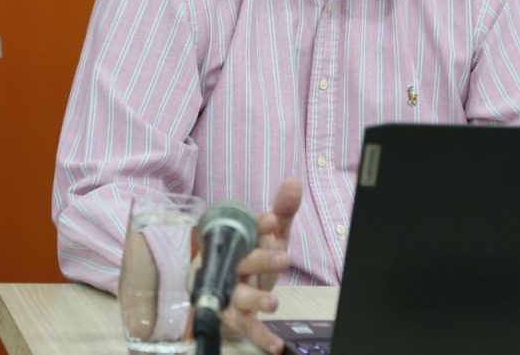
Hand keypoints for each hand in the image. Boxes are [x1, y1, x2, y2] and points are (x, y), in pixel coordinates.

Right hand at [219, 176, 301, 353]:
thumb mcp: (272, 233)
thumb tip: (294, 180)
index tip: (272, 220)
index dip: (259, 225)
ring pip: (238, 296)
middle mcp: (231, 265)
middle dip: (261, 260)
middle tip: (283, 258)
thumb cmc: (252, 256)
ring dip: (255, 299)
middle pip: (242, 262)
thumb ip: (283, 209)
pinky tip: (276, 344)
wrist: (226, 288)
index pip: (246, 229)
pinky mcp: (235, 315)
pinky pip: (246, 327)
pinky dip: (260, 336)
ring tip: (273, 303)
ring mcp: (230, 291)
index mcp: (239, 241)